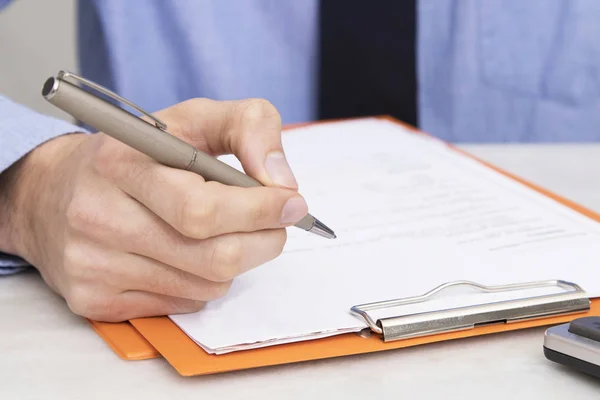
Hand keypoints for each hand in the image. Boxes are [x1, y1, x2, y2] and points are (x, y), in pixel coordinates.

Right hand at [0, 98, 306, 320]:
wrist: (51, 192)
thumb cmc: (135, 154)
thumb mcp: (191, 118)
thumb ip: (249, 127)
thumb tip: (282, 182)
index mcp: (121, 163)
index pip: (203, 209)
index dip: (259, 211)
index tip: (292, 203)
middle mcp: (98, 217)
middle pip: (213, 257)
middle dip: (264, 242)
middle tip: (276, 224)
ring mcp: (92, 266)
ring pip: (207, 286)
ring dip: (234, 261)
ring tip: (221, 232)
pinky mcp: (93, 301)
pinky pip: (184, 304)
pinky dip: (203, 282)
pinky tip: (186, 254)